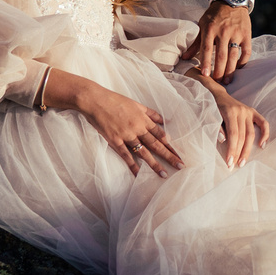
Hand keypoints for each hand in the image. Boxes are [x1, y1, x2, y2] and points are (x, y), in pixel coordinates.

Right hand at [51, 72, 181, 175]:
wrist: (95, 101)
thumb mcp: (136, 104)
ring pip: (144, 152)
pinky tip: (139, 174)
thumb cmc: (115, 100)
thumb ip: (151, 113)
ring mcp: (126, 135)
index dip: (171, 145)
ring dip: (154, 164)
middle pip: (156, 144)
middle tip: (180, 166)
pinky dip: (132, 166)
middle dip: (169, 156)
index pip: (161, 134)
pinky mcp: (115, 141)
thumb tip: (164, 120)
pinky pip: (126, 155)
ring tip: (164, 174)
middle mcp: (138, 128)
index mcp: (143, 119)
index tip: (179, 154)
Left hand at [189, 0, 252, 81]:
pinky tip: (238, 68)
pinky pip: (246, 51)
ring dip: (230, 70)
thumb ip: (195, 43)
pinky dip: (243, 61)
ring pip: (233, 55)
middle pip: (221, 55)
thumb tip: (184, 58)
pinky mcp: (246, 34)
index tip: (205, 75)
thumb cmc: (214, 15)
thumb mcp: (202, 25)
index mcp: (210, 29)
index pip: (207, 49)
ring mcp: (236, 33)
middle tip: (216, 82)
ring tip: (227, 80)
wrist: (231, 1)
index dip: (205, 62)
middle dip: (218, 71)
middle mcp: (224, 31)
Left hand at [193, 75, 271, 169]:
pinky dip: (265, 134)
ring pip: (251, 133)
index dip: (232, 149)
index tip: (229, 163)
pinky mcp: (253, 112)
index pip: (233, 135)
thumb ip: (216, 127)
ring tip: (243, 162)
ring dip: (247, 150)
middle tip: (235, 166)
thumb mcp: (209, 115)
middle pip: (243, 136)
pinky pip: (263, 123)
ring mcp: (248, 111)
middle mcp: (241, 111)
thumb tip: (223, 140)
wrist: (215, 93)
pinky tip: (262, 145)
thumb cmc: (210, 106)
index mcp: (230, 112)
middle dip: (239, 153)